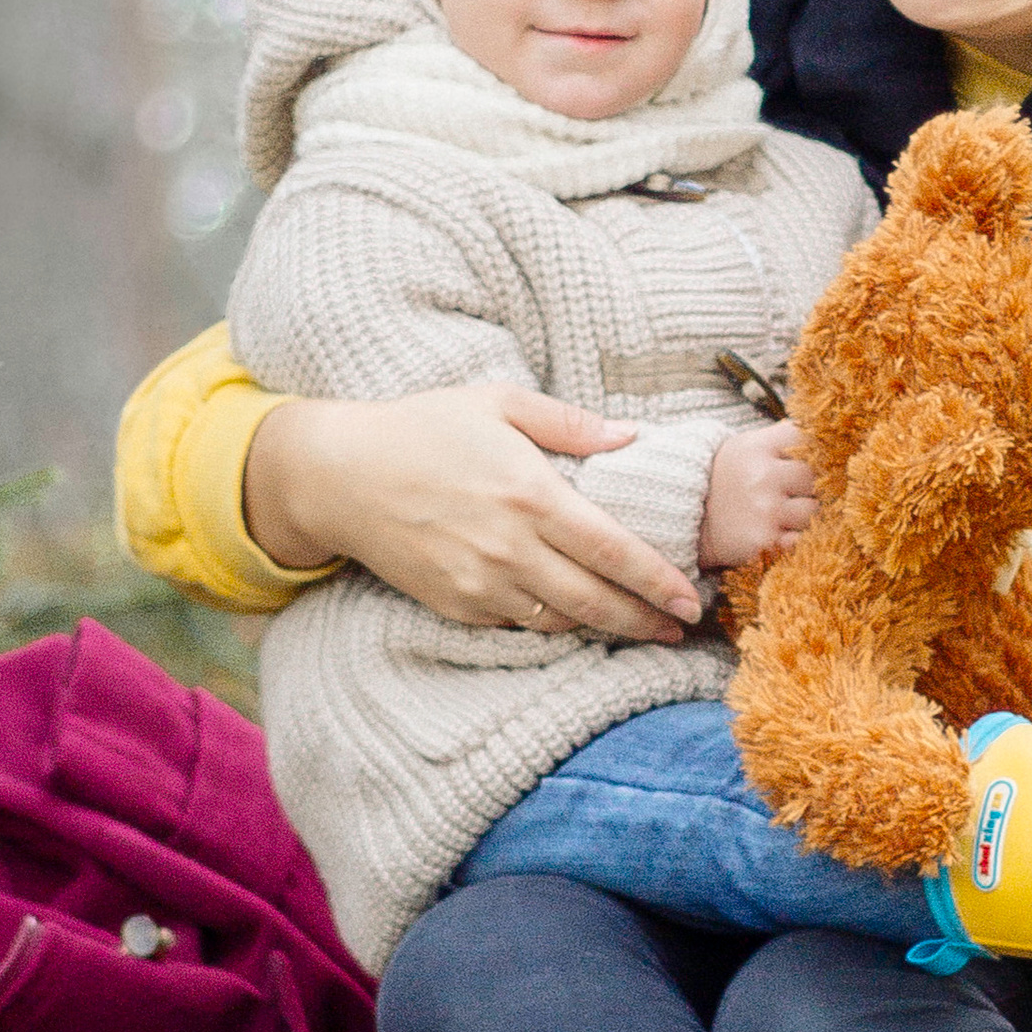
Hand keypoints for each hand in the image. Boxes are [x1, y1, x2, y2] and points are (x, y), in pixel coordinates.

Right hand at [243, 383, 705, 638]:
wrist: (340, 475)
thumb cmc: (423, 428)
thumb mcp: (498, 402)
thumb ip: (571, 422)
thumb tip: (632, 437)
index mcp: (532, 495)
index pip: (614, 551)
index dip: (659, 582)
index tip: (692, 600)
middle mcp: (510, 548)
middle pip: (596, 601)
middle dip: (646, 621)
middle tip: (681, 629)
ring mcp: (481, 584)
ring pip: (561, 622)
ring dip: (604, 628)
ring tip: (639, 626)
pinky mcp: (456, 606)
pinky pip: (519, 625)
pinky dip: (552, 623)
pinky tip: (574, 616)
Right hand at [698, 420, 817, 571]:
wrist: (688, 518)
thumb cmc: (727, 479)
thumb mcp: (745, 447)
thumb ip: (782, 438)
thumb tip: (823, 433)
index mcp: (758, 447)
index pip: (807, 439)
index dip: (812, 451)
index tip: (804, 460)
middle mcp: (762, 477)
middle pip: (816, 477)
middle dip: (809, 486)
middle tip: (794, 492)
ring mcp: (766, 511)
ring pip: (814, 511)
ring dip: (805, 515)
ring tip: (785, 514)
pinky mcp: (766, 542)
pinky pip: (801, 539)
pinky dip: (796, 539)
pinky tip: (781, 533)